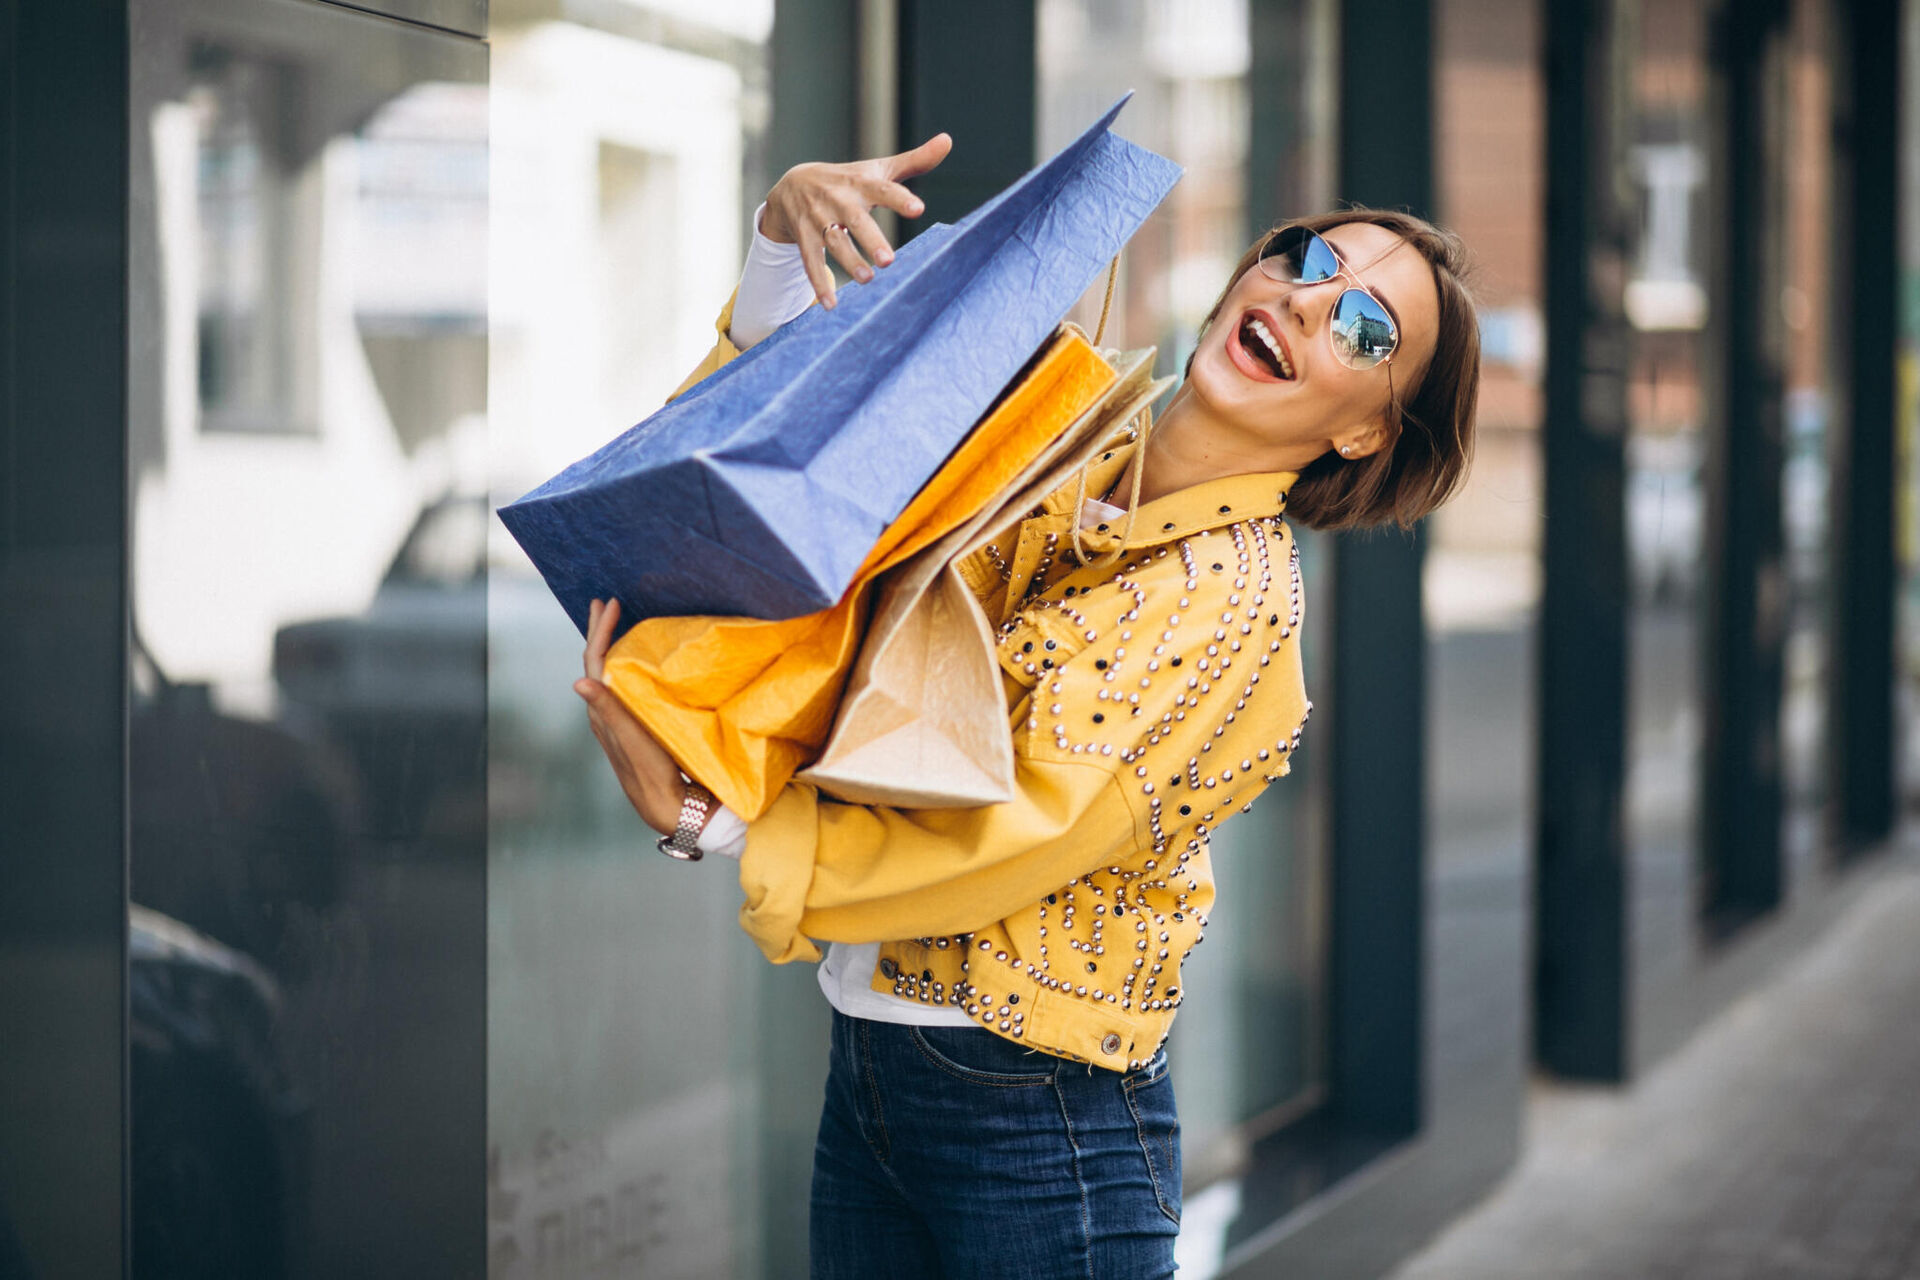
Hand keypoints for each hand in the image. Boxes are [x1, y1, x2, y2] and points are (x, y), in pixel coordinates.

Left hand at [574, 597, 687, 835]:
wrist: (665, 804)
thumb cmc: (650, 770)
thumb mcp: (631, 737)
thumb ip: (608, 709)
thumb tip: (579, 680)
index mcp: (603, 710)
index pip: (594, 660)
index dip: (600, 631)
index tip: (611, 604)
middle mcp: (605, 712)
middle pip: (596, 663)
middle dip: (599, 631)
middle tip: (604, 603)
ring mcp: (617, 719)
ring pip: (609, 674)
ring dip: (611, 646)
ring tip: (616, 626)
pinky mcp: (631, 726)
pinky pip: (622, 686)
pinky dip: (624, 665)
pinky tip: (635, 665)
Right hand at [761, 132, 952, 308]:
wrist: (792, 185)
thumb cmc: (847, 180)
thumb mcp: (877, 169)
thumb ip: (914, 161)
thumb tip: (948, 140)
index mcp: (861, 183)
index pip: (883, 189)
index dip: (899, 198)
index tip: (918, 208)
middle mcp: (839, 200)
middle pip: (856, 220)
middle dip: (871, 239)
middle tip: (889, 260)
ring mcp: (819, 220)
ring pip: (833, 242)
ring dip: (849, 261)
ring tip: (867, 279)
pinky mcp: (804, 238)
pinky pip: (810, 261)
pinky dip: (818, 282)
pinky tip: (830, 304)